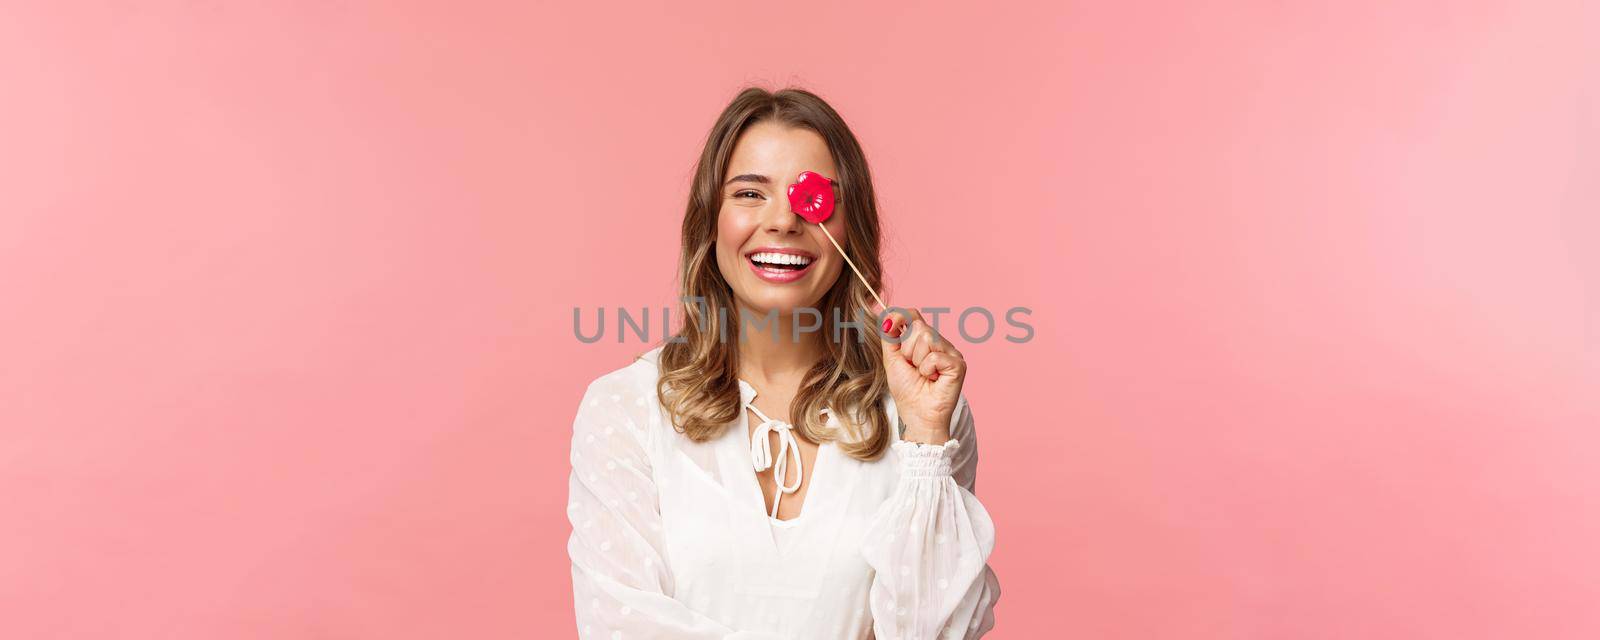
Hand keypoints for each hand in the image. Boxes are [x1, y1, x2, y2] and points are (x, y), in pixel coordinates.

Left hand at [876, 305, 966, 442]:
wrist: (917, 415)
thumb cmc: (907, 391)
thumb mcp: (892, 360)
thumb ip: (889, 337)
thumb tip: (887, 316)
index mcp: (925, 341)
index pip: (914, 315)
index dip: (901, 316)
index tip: (889, 325)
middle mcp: (940, 343)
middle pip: (919, 326)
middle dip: (907, 350)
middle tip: (913, 368)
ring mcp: (951, 352)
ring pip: (927, 338)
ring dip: (917, 360)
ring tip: (923, 375)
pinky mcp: (958, 364)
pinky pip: (934, 356)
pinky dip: (927, 370)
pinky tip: (933, 380)